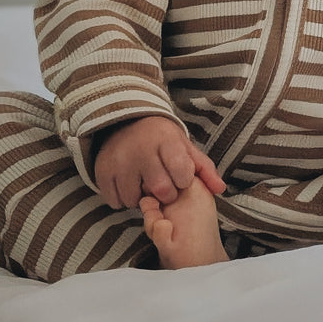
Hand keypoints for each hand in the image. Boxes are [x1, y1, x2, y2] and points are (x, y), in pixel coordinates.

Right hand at [92, 116, 225, 210]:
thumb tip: (220, 189)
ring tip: (144, 184)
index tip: (179, 176)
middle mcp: (141, 150)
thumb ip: (204, 169)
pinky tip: (129, 185)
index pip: (182, 174)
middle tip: (162, 185)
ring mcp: (119, 161)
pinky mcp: (102, 171)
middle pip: (161, 190)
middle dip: (165, 193)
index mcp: (166, 141)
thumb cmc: (161, 139)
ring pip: (136, 199)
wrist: (125, 121)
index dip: (183, 181)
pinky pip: (115, 200)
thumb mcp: (184, 147)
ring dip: (142, 198)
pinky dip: (123, 199)